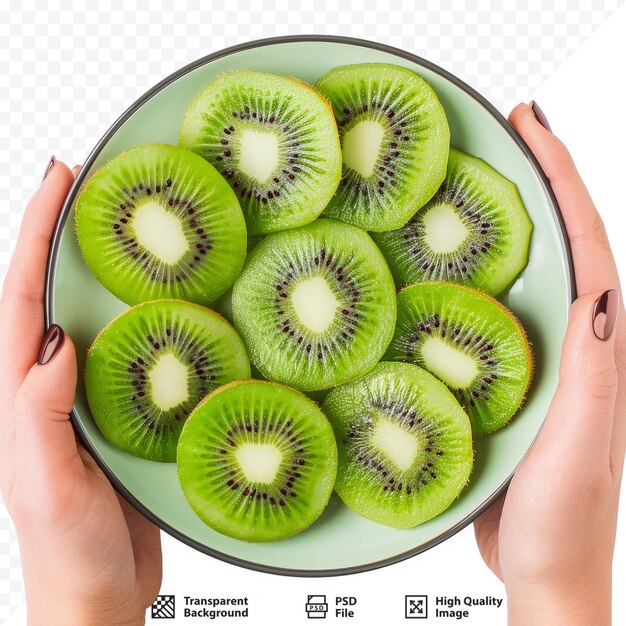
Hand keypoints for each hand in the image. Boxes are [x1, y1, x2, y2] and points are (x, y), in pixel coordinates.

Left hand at [0, 159, 161, 625]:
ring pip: (95, 316)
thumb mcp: (44, 483)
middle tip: (90, 179)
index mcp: (21, 395)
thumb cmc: (69, 549)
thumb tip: (54, 344)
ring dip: (105, 265)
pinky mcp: (125, 410)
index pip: (21, 298)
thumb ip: (37, 413)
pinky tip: (170, 300)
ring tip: (128, 219)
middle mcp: (51, 386)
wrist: (99, 592)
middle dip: (62, 230)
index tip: (57, 181)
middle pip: (51, 292)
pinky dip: (148, 316)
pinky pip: (136, 351)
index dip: (35, 233)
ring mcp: (90, 396)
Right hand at [474, 103, 624, 624]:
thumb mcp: (582, 442)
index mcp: (599, 348)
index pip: (589, 245)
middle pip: (559, 244)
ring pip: (521, 272)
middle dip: (538, 179)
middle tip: (506, 130)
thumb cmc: (563, 515)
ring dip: (503, 220)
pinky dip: (468, 276)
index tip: (534, 127)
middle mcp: (573, 343)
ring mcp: (537, 357)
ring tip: (469, 177)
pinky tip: (438, 265)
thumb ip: (593, 373)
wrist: (541, 563)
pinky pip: (486, 311)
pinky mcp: (501, 375)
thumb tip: (599, 294)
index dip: (563, 180)